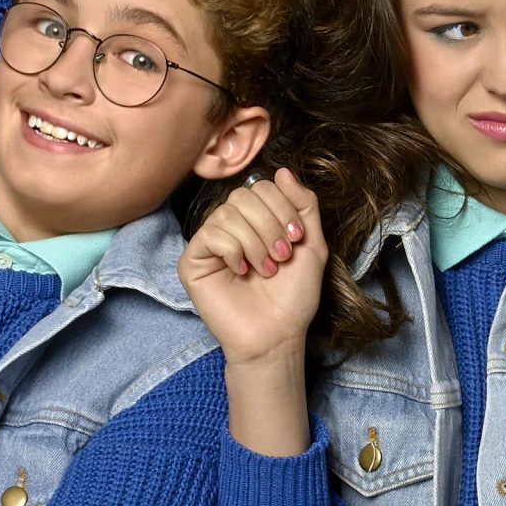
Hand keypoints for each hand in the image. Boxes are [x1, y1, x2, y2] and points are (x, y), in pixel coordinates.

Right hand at [179, 168, 327, 366]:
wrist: (277, 334)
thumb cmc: (294, 295)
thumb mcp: (312, 243)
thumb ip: (303, 204)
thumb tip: (282, 171)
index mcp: (258, 219)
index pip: (263, 186)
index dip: (283, 208)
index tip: (296, 240)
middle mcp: (232, 226)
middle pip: (244, 195)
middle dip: (270, 225)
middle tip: (281, 256)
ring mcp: (210, 242)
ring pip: (228, 213)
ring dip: (254, 242)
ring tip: (265, 269)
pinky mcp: (192, 261)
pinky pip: (210, 234)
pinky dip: (233, 251)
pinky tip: (241, 271)